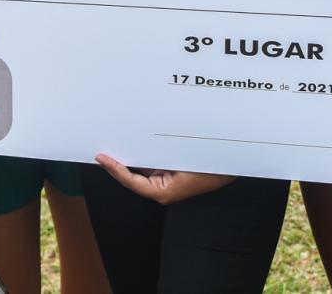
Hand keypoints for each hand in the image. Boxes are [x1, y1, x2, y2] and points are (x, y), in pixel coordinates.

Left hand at [94, 155, 233, 204]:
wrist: (229, 164)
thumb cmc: (208, 166)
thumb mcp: (181, 158)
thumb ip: (158, 156)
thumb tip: (135, 144)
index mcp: (162, 192)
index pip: (130, 181)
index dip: (114, 169)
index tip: (101, 157)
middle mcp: (161, 189)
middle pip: (132, 175)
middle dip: (118, 162)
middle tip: (101, 148)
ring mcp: (165, 181)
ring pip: (141, 169)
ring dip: (130, 156)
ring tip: (114, 141)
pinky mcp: (170, 173)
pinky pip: (152, 164)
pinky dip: (142, 154)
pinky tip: (135, 140)